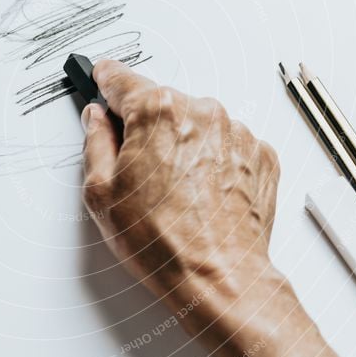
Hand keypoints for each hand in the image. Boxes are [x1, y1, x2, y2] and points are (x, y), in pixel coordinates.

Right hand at [81, 60, 355, 356]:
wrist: (219, 277)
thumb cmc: (163, 242)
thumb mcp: (101, 193)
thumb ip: (95, 142)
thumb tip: (97, 120)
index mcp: (158, 111)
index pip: (122, 79)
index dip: (106, 81)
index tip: (103, 79)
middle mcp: (202, 112)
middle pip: (162, 104)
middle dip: (147, 128)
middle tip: (139, 172)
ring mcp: (236, 132)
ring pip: (195, 124)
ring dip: (182, 145)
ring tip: (175, 192)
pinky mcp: (259, 154)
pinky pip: (226, 145)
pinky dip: (212, 161)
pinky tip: (199, 193)